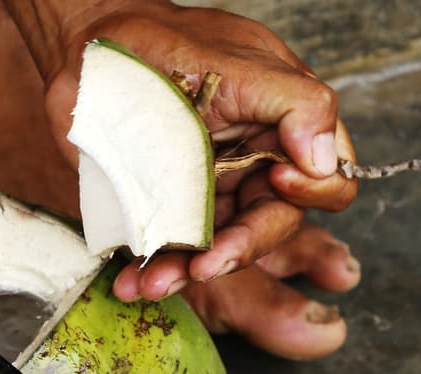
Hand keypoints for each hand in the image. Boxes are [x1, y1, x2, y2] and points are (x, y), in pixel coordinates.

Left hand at [4, 0, 360, 358]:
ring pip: (214, 252)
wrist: (92, 51)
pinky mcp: (166, 213)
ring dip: (186, 273)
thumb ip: (296, 102)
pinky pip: (168, 253)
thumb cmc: (169, 42)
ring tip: (155, 284)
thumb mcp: (241, 61)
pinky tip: (129, 282)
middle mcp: (254, 171)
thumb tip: (325, 158)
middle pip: (268, 229)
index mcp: (285, 134)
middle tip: (207, 264)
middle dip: (238, 251)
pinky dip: (150, 272)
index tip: (279, 180)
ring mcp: (209, 196)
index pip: (327, 182)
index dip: (310, 191)